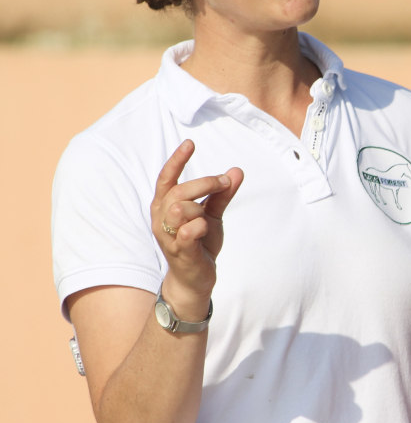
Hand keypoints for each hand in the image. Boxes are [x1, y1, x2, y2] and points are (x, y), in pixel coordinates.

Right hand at [151, 139, 243, 300]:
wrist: (195, 279)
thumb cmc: (199, 242)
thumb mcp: (213, 215)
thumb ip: (223, 195)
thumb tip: (237, 171)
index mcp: (165, 206)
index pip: (166, 178)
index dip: (176, 160)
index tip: (190, 143)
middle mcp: (161, 219)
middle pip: (178, 191)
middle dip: (205, 182)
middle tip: (225, 182)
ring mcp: (168, 236)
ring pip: (180, 208)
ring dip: (201, 205)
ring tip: (210, 214)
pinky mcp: (180, 252)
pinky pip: (187, 232)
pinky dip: (200, 226)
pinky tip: (205, 228)